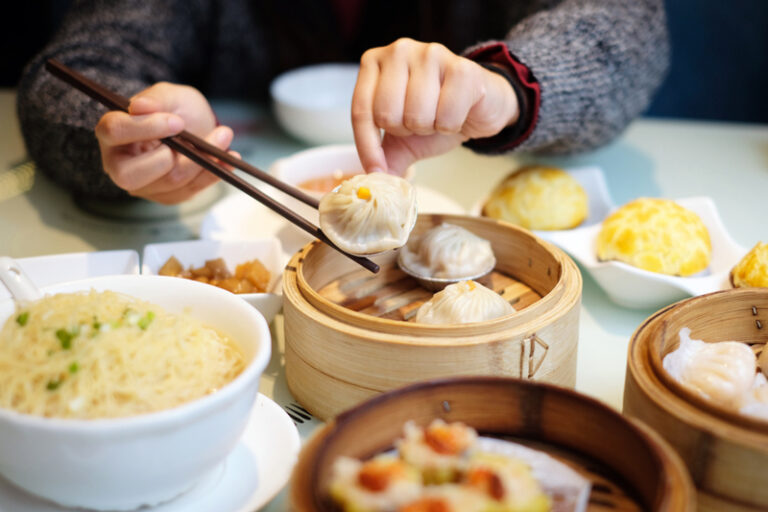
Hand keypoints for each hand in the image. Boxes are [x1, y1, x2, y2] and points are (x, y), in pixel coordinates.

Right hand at [95, 82, 233, 203]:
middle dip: (173, 158)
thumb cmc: (175, 109)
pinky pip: (190, 190)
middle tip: (198, 140)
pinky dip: (213, 173)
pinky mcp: (168, 196)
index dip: (145, 127)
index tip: (177, 122)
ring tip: (224, 136)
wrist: (195, 126)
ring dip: (203, 161)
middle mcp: (119, 164)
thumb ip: (157, 99)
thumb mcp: (169, 95)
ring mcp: (144, 185)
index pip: (114, 132)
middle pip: (132, 175)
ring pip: (170, 182)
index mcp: (112, 132)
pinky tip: (229, 158)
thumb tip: (140, 106)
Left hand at [352, 38, 518, 175]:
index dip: (367, 146)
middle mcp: (399, 50)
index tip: (376, 169)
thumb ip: (383, 156)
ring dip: (430, 127)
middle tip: (422, 121)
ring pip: (416, 116)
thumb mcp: (403, 138)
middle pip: (386, 114)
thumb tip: (370, 182)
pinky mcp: (462, 68)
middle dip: (406, 130)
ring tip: (439, 115)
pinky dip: (452, 125)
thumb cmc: (438, 114)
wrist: (481, 106)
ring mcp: (431, 54)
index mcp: (376, 62)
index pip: (361, 110)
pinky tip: (458, 112)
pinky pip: (445, 116)